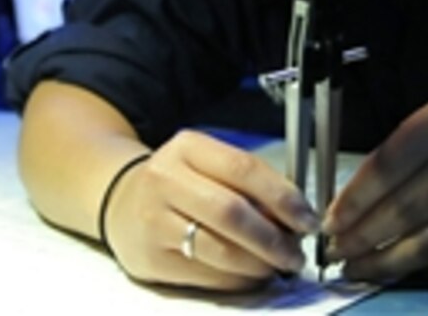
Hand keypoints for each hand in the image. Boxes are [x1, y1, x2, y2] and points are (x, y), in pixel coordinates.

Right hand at [104, 129, 319, 290]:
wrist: (120, 202)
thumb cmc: (177, 183)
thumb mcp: (207, 163)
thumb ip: (248, 182)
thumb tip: (294, 217)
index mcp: (187, 147)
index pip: (244, 168)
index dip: (283, 197)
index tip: (307, 218)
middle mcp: (165, 179)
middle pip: (232, 213)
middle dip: (274, 238)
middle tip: (296, 252)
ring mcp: (154, 221)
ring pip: (221, 250)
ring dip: (260, 264)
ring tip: (276, 265)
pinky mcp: (151, 259)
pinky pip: (208, 276)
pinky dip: (238, 280)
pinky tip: (250, 274)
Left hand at [322, 97, 427, 283]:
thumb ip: (394, 158)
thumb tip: (346, 205)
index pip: (388, 166)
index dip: (355, 200)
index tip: (330, 220)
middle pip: (405, 208)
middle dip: (362, 235)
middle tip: (335, 249)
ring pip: (427, 241)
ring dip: (384, 260)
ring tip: (356, 267)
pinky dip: (416, 267)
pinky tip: (393, 268)